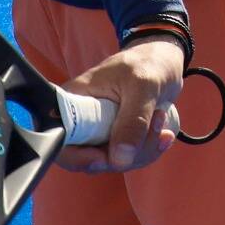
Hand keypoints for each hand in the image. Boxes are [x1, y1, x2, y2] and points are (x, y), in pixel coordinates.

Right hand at [54, 37, 185, 174]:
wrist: (163, 63)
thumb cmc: (147, 64)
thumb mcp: (143, 87)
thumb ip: (133, 121)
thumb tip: (119, 159)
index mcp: (72, 101)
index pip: (59, 141)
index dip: (78, 157)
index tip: (106, 156)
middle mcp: (80, 120)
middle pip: (89, 159)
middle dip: (125, 152)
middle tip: (153, 123)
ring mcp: (98, 132)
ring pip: (112, 161)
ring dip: (143, 149)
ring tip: (159, 117)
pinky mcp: (115, 139)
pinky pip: (127, 158)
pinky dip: (148, 150)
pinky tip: (164, 133)